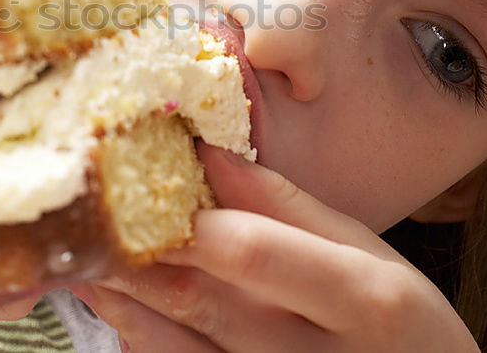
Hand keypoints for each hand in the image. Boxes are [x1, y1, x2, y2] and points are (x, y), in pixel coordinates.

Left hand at [72, 143, 479, 351]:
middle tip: (85, 217)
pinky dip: (143, 341)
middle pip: (205, 302)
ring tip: (82, 260)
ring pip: (180, 351)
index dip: (190, 221)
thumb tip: (213, 154)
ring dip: (122, 302)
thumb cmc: (403, 327)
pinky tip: (118, 309)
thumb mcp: (372, 256)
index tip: (139, 185)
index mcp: (364, 301)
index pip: (256, 254)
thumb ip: (290, 207)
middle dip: (136, 256)